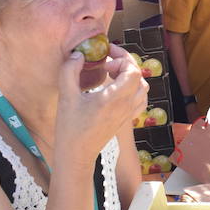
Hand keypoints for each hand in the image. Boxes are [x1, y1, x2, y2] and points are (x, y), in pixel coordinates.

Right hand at [55, 43, 147, 157]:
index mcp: (115, 98)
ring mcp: (129, 113)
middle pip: (139, 76)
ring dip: (131, 75)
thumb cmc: (70, 127)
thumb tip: (78, 54)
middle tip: (109, 58)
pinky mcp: (126, 119)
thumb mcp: (66, 96)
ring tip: (113, 72)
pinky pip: (141, 100)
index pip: (133, 71)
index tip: (105, 58)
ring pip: (143, 88)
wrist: (77, 154)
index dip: (122, 59)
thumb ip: (70, 71)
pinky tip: (118, 88)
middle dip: (125, 62)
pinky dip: (134, 89)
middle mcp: (127, 105)